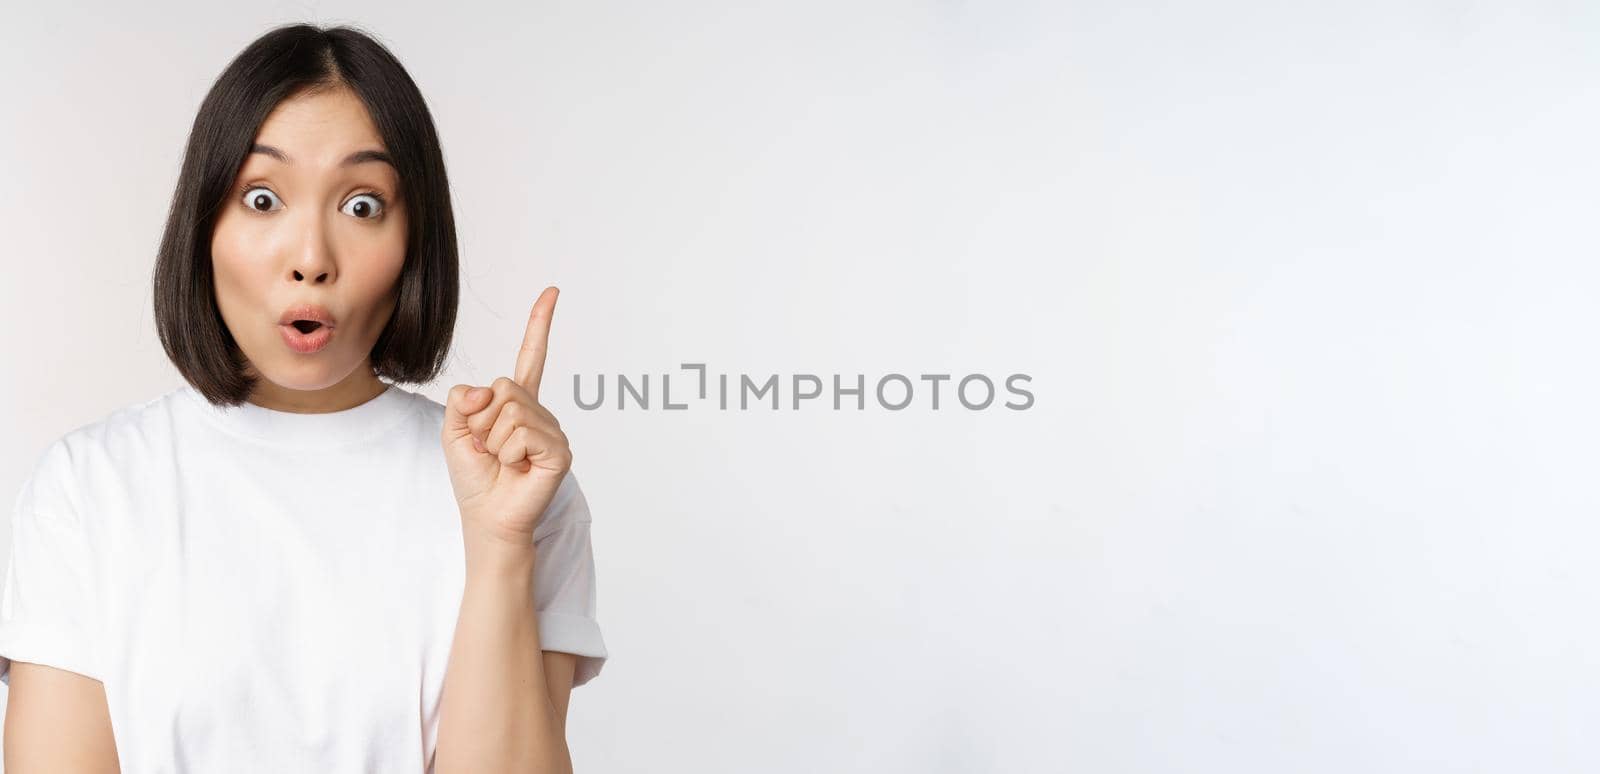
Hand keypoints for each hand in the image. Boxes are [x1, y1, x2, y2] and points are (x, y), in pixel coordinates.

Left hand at [441, 286, 571, 548]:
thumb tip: (488, 390)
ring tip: (502, 462)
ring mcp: (552, 431)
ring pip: (510, 410)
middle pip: (503, 387)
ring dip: (492, 440)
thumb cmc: (474, 479)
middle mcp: (539, 412)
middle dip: (481, 419)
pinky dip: (508, 452)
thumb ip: (463, 400)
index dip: (540, 324)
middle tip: (488, 448)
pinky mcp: (559, 452)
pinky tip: (517, 468)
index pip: (530, 357)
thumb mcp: (453, 430)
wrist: (486, 518)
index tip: (552, 292)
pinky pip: (523, 433)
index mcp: (517, 403)